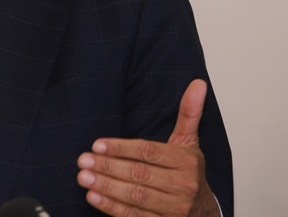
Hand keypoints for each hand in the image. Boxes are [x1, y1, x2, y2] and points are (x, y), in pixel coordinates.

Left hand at [75, 79, 218, 216]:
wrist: (204, 212)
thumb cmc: (189, 173)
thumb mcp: (189, 142)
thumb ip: (189, 113)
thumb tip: (197, 83)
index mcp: (186, 162)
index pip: (148, 152)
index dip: (121, 148)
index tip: (97, 145)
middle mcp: (183, 186)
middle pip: (139, 175)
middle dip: (108, 168)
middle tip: (83, 161)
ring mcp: (174, 209)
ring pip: (135, 197)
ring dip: (106, 188)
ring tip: (83, 178)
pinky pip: (134, 216)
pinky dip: (112, 208)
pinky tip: (94, 198)